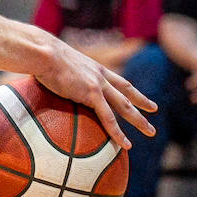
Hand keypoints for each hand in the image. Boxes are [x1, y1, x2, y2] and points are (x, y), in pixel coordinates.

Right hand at [32, 36, 155, 149]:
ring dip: (139, 120)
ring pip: (124, 106)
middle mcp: (100, 76)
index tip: (140, 95)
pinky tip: (125, 144)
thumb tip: (49, 77)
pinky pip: (108, 117)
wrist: (43, 52)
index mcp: (94, 68)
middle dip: (142, 102)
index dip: (130, 88)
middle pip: (127, 92)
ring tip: (151, 132)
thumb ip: (61, 72)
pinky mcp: (91, 94)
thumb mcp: (58, 62)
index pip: (118, 80)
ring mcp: (98, 85)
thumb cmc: (42, 55)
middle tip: (154, 110)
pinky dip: (117, 132)